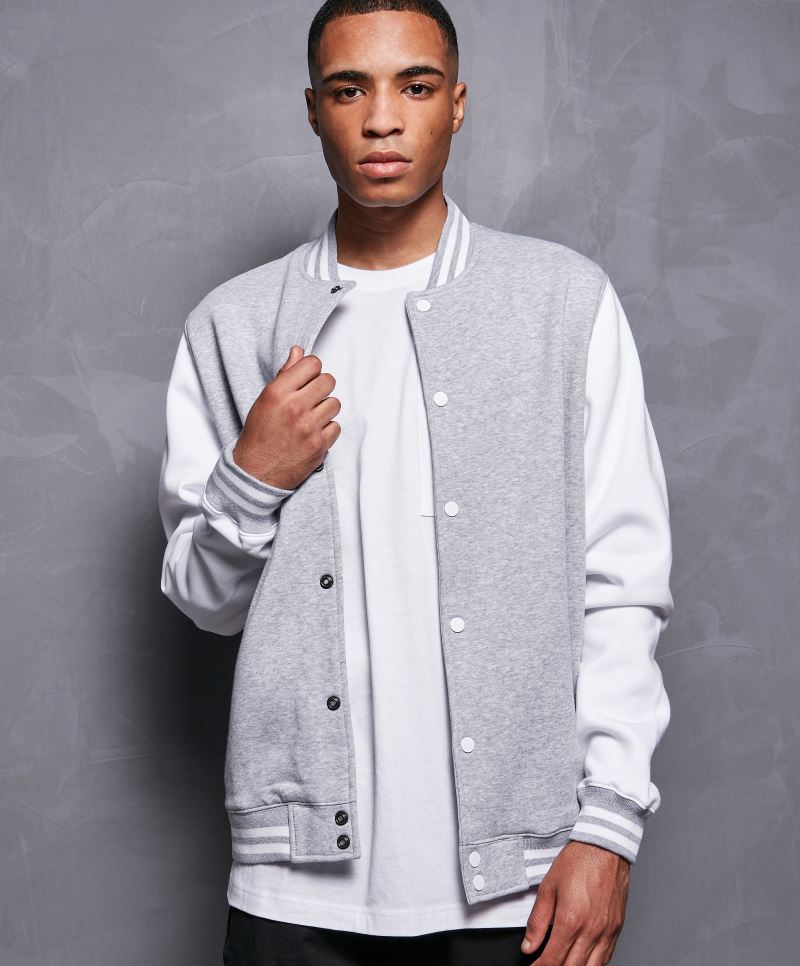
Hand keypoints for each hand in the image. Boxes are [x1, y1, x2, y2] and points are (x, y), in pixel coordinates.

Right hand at [232, 346, 340, 489]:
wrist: (256, 472)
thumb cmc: (259, 434)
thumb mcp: (265, 400)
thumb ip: (285, 375)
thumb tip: (298, 351)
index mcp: (278, 392)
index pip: (312, 364)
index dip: (311, 370)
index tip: (307, 379)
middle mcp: (294, 407)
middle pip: (328, 381)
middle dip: (321, 387)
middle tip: (311, 398)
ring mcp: (309, 427)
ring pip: (335, 403)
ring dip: (325, 409)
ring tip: (311, 418)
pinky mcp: (319, 445)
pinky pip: (336, 426)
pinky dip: (327, 430)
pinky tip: (313, 434)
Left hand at [520, 841, 629, 964]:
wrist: (604, 847)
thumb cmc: (578, 862)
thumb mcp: (547, 887)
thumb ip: (537, 921)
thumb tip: (528, 946)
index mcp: (571, 920)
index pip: (553, 960)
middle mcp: (591, 930)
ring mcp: (607, 932)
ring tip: (562, 965)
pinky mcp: (617, 929)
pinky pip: (607, 957)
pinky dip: (593, 965)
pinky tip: (583, 961)